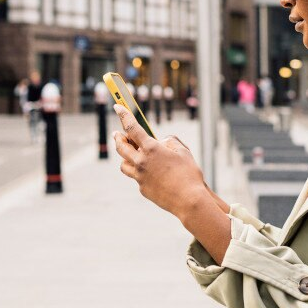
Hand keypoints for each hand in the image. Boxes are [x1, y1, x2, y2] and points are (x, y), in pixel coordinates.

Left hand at [112, 104, 208, 218]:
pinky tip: (149, 173)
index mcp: (151, 149)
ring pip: (124, 164)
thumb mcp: (183, 151)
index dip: (124, 115)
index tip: (117, 106)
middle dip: (118, 138)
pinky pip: (136, 177)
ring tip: (130, 154)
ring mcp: (140, 177)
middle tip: (117, 134)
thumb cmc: (189, 174)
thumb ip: (170, 142)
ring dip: (125, 156)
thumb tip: (161, 142)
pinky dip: (139, 171)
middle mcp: (141, 162)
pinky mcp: (143, 189)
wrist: (189, 201)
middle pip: (121, 147)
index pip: (132, 128)